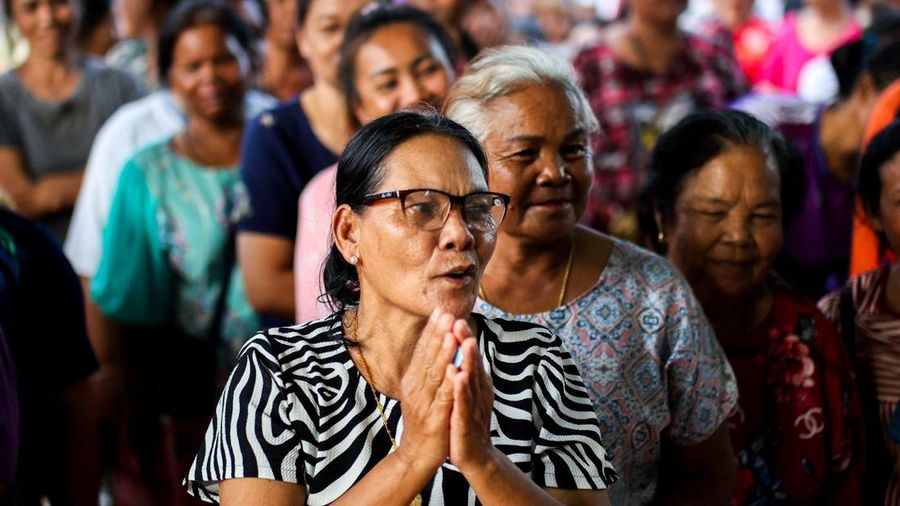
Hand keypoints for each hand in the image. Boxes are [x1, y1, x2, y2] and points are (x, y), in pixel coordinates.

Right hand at [395, 309, 459, 472]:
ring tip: (451, 336)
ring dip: (443, 355)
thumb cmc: (424, 417)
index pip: (422, 350)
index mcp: (413, 379)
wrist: (417, 453)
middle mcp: (415, 388)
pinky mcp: (434, 419)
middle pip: (427, 358)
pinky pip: (443, 399)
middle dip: (437, 335)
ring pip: (434, 376)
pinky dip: (449, 385)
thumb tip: (436, 340)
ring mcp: (423, 404)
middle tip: (446, 315)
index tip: (441, 310)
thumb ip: (428, 367)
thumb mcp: (422, 389)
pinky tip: (455, 372)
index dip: (432, 330)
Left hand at [448, 319, 494, 472]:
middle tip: (460, 320)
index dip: (463, 336)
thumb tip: (462, 344)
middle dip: (466, 341)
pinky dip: (461, 390)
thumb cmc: (467, 420)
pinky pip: (463, 405)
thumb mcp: (466, 392)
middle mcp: (478, 392)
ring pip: (472, 381)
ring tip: (467, 341)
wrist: (475, 456)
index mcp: (476, 383)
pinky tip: (458, 377)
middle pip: (473, 363)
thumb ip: (466, 369)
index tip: (455, 315)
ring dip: (470, 360)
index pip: (469, 356)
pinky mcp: (466, 423)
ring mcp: (474, 407)